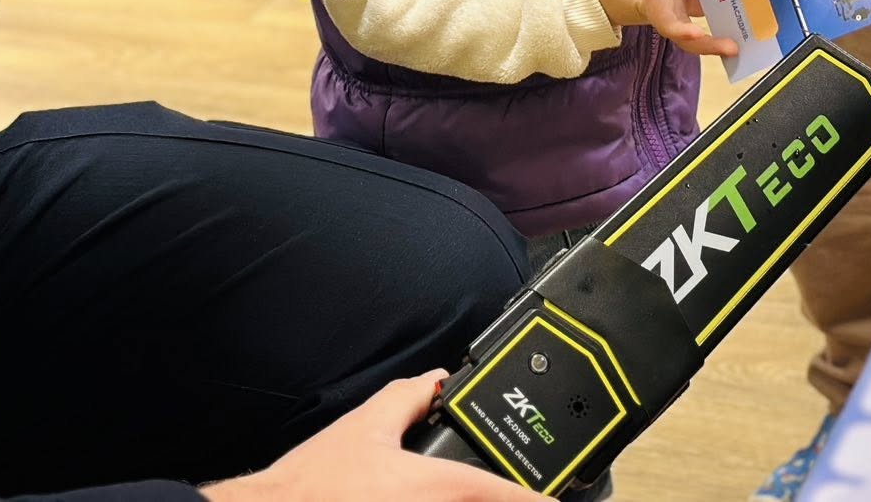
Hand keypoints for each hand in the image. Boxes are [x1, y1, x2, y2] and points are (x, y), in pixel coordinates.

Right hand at [202, 372, 531, 500]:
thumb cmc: (313, 484)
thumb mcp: (363, 427)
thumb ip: (406, 399)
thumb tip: (434, 381)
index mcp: (434, 488)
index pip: (503, 494)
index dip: (536, 497)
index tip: (557, 497)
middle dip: (509, 500)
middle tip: (526, 492)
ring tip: (483, 494)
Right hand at [591, 0, 736, 59]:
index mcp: (651, 8)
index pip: (667, 24)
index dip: (682, 31)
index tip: (695, 33)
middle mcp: (669, 12)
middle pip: (691, 36)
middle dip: (712, 44)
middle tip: (735, 46)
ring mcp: (678, 6)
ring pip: (704, 16)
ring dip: (725, 15)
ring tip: (751, 8)